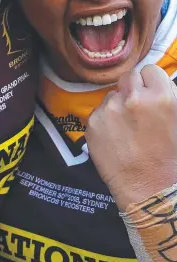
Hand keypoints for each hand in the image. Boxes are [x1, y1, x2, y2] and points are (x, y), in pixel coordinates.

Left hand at [86, 65, 176, 210]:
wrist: (149, 191)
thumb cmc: (170, 159)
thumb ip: (168, 95)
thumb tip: (157, 81)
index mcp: (162, 96)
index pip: (150, 70)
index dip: (151, 83)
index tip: (150, 94)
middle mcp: (134, 99)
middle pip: (129, 76)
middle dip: (133, 89)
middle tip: (137, 109)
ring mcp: (110, 110)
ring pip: (112, 95)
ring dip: (118, 105)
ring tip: (127, 128)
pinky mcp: (93, 123)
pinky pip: (99, 112)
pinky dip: (105, 121)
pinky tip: (116, 138)